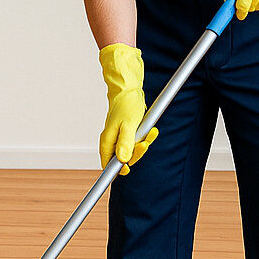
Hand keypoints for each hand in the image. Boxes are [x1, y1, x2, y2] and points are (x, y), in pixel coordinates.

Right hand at [98, 42, 158, 175]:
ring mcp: (120, 137)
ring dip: (143, 143)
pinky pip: (137, 141)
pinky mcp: (128, 133)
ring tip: (150, 132)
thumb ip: (125, 142)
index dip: (118, 169)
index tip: (128, 169)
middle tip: (145, 144)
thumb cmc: (127, 104)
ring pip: (132, 150)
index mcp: (107, 140)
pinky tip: (151, 130)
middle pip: (123, 159)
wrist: (129, 89)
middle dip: (137, 153)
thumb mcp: (128, 124)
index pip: (108, 164)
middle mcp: (112, 140)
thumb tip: (122, 160)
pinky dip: (145, 138)